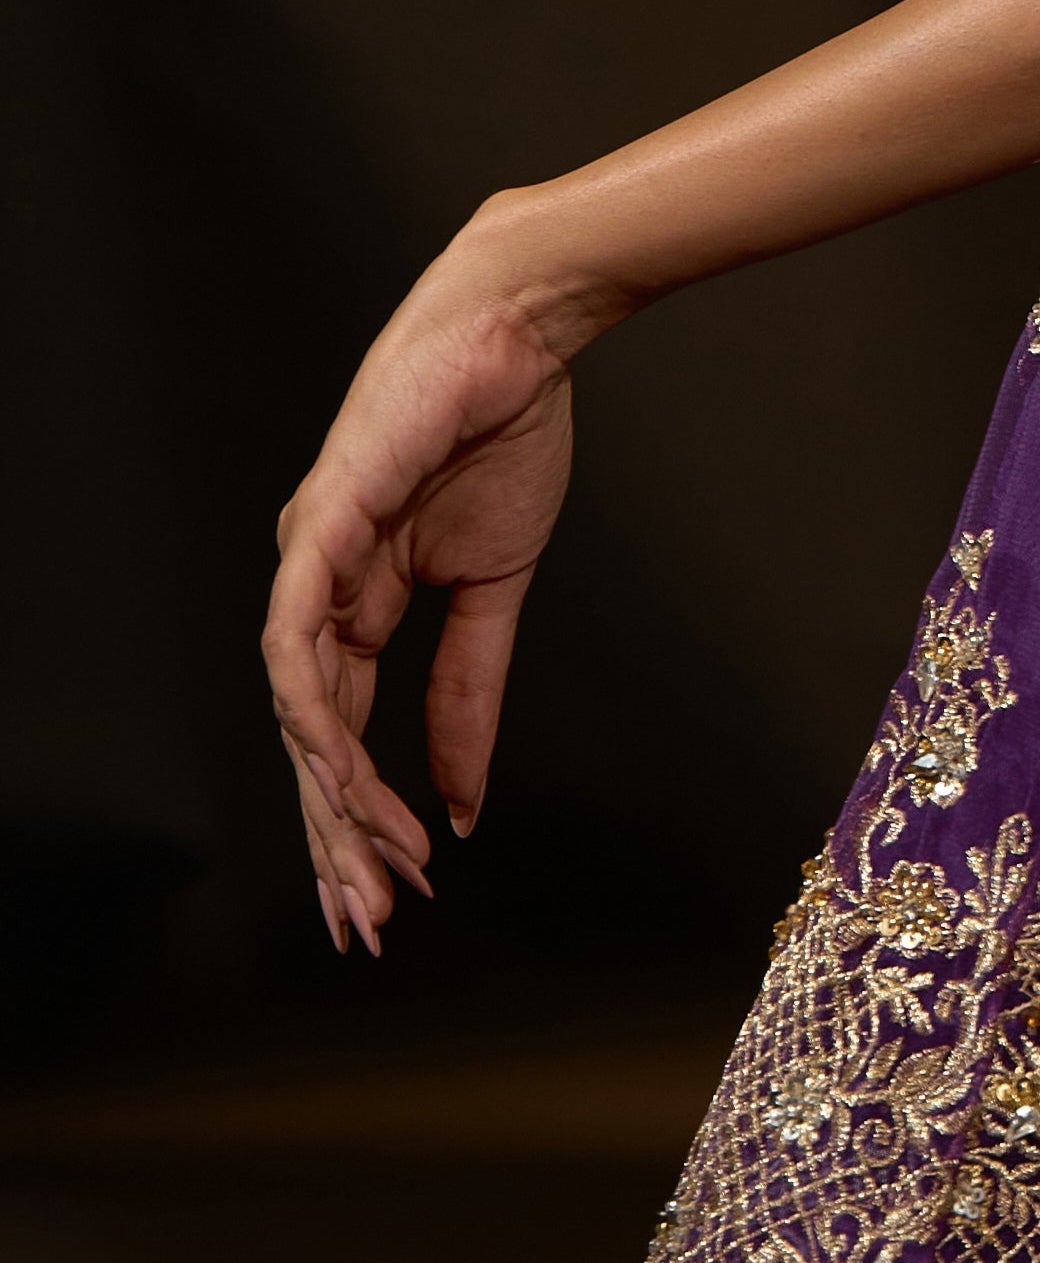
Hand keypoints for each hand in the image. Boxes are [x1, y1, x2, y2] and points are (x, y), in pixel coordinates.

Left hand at [264, 217, 592, 951]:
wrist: (518, 339)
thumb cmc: (501, 436)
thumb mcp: (496, 588)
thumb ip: (471, 693)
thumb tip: (465, 797)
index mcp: (357, 605)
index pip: (347, 736)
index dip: (367, 819)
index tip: (402, 892)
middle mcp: (315, 593)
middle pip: (311, 742)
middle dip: (336, 840)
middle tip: (366, 923)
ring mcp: (310, 559)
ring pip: (297, 706)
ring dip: (332, 794)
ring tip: (373, 863)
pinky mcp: (322, 524)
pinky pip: (297, 637)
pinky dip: (314, 708)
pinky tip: (338, 766)